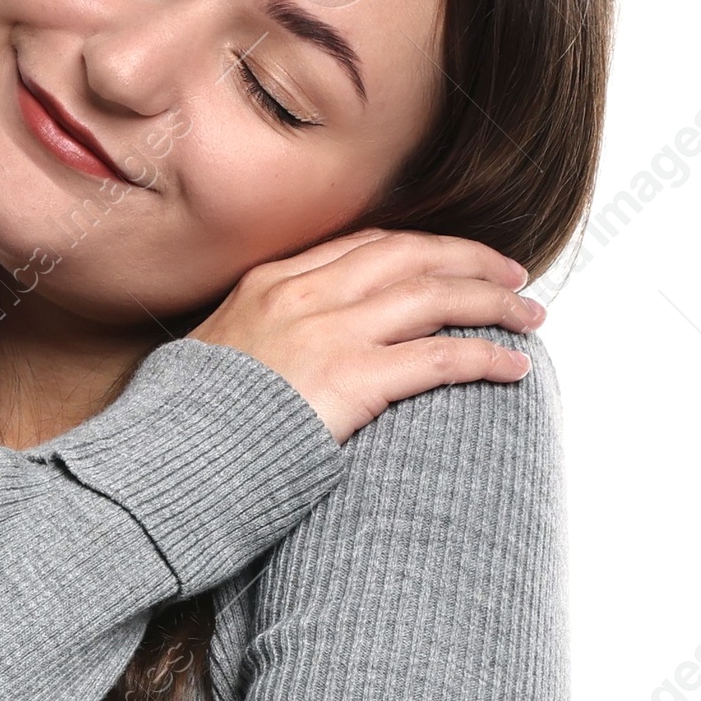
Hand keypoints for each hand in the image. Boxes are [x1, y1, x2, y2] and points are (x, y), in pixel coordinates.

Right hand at [187, 228, 541, 443]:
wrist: (171, 455)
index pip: (361, 246)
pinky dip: (485, 356)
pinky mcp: (354, 378)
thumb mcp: (206, 359)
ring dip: (492, 301)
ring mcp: (331, 333)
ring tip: (529, 315)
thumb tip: (273, 357)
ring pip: (435, 295)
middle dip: (470, 260)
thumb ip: (250, 341)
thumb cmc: (184, 424)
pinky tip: (513, 367)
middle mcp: (305, 295)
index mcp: (268, 283)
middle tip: (511, 272)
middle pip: (410, 255)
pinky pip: (440, 357)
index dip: (417, 248)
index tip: (448, 257)